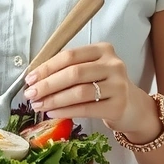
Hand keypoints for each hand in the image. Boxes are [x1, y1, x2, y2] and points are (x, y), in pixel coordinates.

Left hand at [21, 43, 158, 138]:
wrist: (133, 107)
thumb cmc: (105, 86)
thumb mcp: (92, 70)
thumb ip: (70, 69)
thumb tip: (36, 78)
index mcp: (103, 50)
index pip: (70, 56)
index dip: (47, 67)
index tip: (30, 79)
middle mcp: (113, 64)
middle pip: (73, 73)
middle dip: (47, 85)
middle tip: (31, 94)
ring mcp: (118, 85)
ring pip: (79, 92)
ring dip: (54, 100)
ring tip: (39, 106)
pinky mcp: (118, 106)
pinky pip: (86, 108)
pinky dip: (66, 111)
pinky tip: (53, 113)